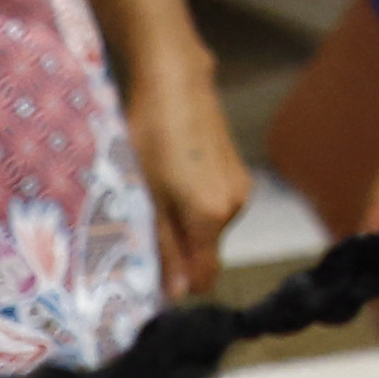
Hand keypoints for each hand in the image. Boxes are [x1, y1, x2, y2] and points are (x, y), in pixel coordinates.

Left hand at [122, 45, 247, 300]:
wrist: (176, 84)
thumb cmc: (151, 138)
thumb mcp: (146, 197)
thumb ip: (165, 248)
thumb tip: (178, 294)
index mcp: (212, 216)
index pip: (206, 276)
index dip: (177, 285)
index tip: (146, 277)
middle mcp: (235, 206)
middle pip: (205, 253)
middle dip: (176, 252)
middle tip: (139, 229)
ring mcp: (239, 187)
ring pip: (208, 230)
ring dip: (183, 227)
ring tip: (152, 198)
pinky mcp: (237, 172)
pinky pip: (215, 208)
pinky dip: (193, 207)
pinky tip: (171, 181)